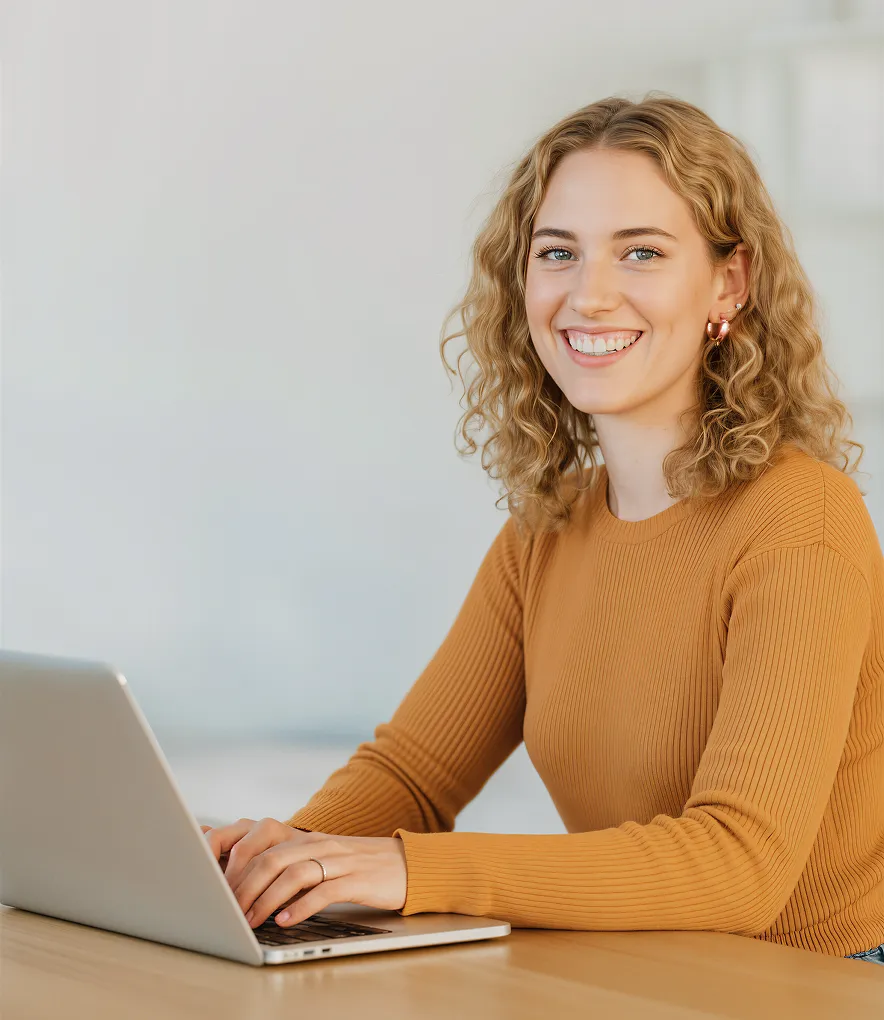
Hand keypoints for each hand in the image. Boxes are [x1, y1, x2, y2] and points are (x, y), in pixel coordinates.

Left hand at [200, 817, 407, 928]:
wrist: (403, 864)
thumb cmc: (353, 866)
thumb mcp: (315, 858)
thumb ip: (280, 861)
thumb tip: (236, 872)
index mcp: (303, 837)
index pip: (256, 837)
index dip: (230, 859)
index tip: (211, 883)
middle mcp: (318, 843)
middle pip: (270, 857)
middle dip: (243, 886)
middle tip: (226, 911)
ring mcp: (339, 859)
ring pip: (293, 872)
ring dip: (266, 899)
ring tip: (250, 921)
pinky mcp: (357, 878)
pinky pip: (325, 890)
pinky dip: (302, 907)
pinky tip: (286, 921)